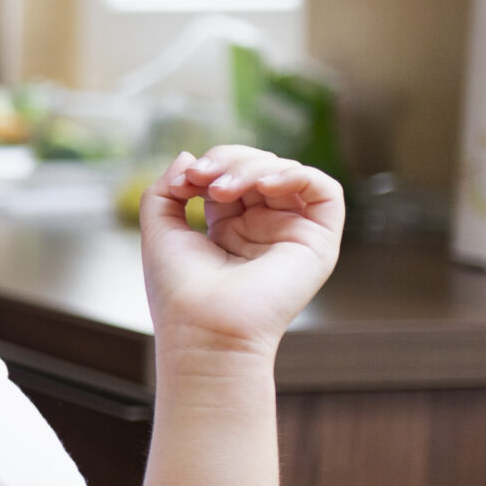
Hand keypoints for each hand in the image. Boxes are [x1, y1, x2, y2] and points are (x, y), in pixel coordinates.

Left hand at [139, 145, 343, 359]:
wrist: (203, 329)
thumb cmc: (179, 291)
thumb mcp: (160, 229)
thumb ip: (166, 189)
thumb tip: (187, 156)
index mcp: (230, 226)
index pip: (230, 174)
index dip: (208, 165)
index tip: (181, 181)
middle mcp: (264, 228)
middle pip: (259, 166)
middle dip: (229, 161)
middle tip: (200, 178)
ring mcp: (292, 233)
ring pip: (286, 173)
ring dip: (252, 168)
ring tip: (220, 189)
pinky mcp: (319, 241)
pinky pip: (325, 190)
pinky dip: (296, 175)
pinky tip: (265, 185)